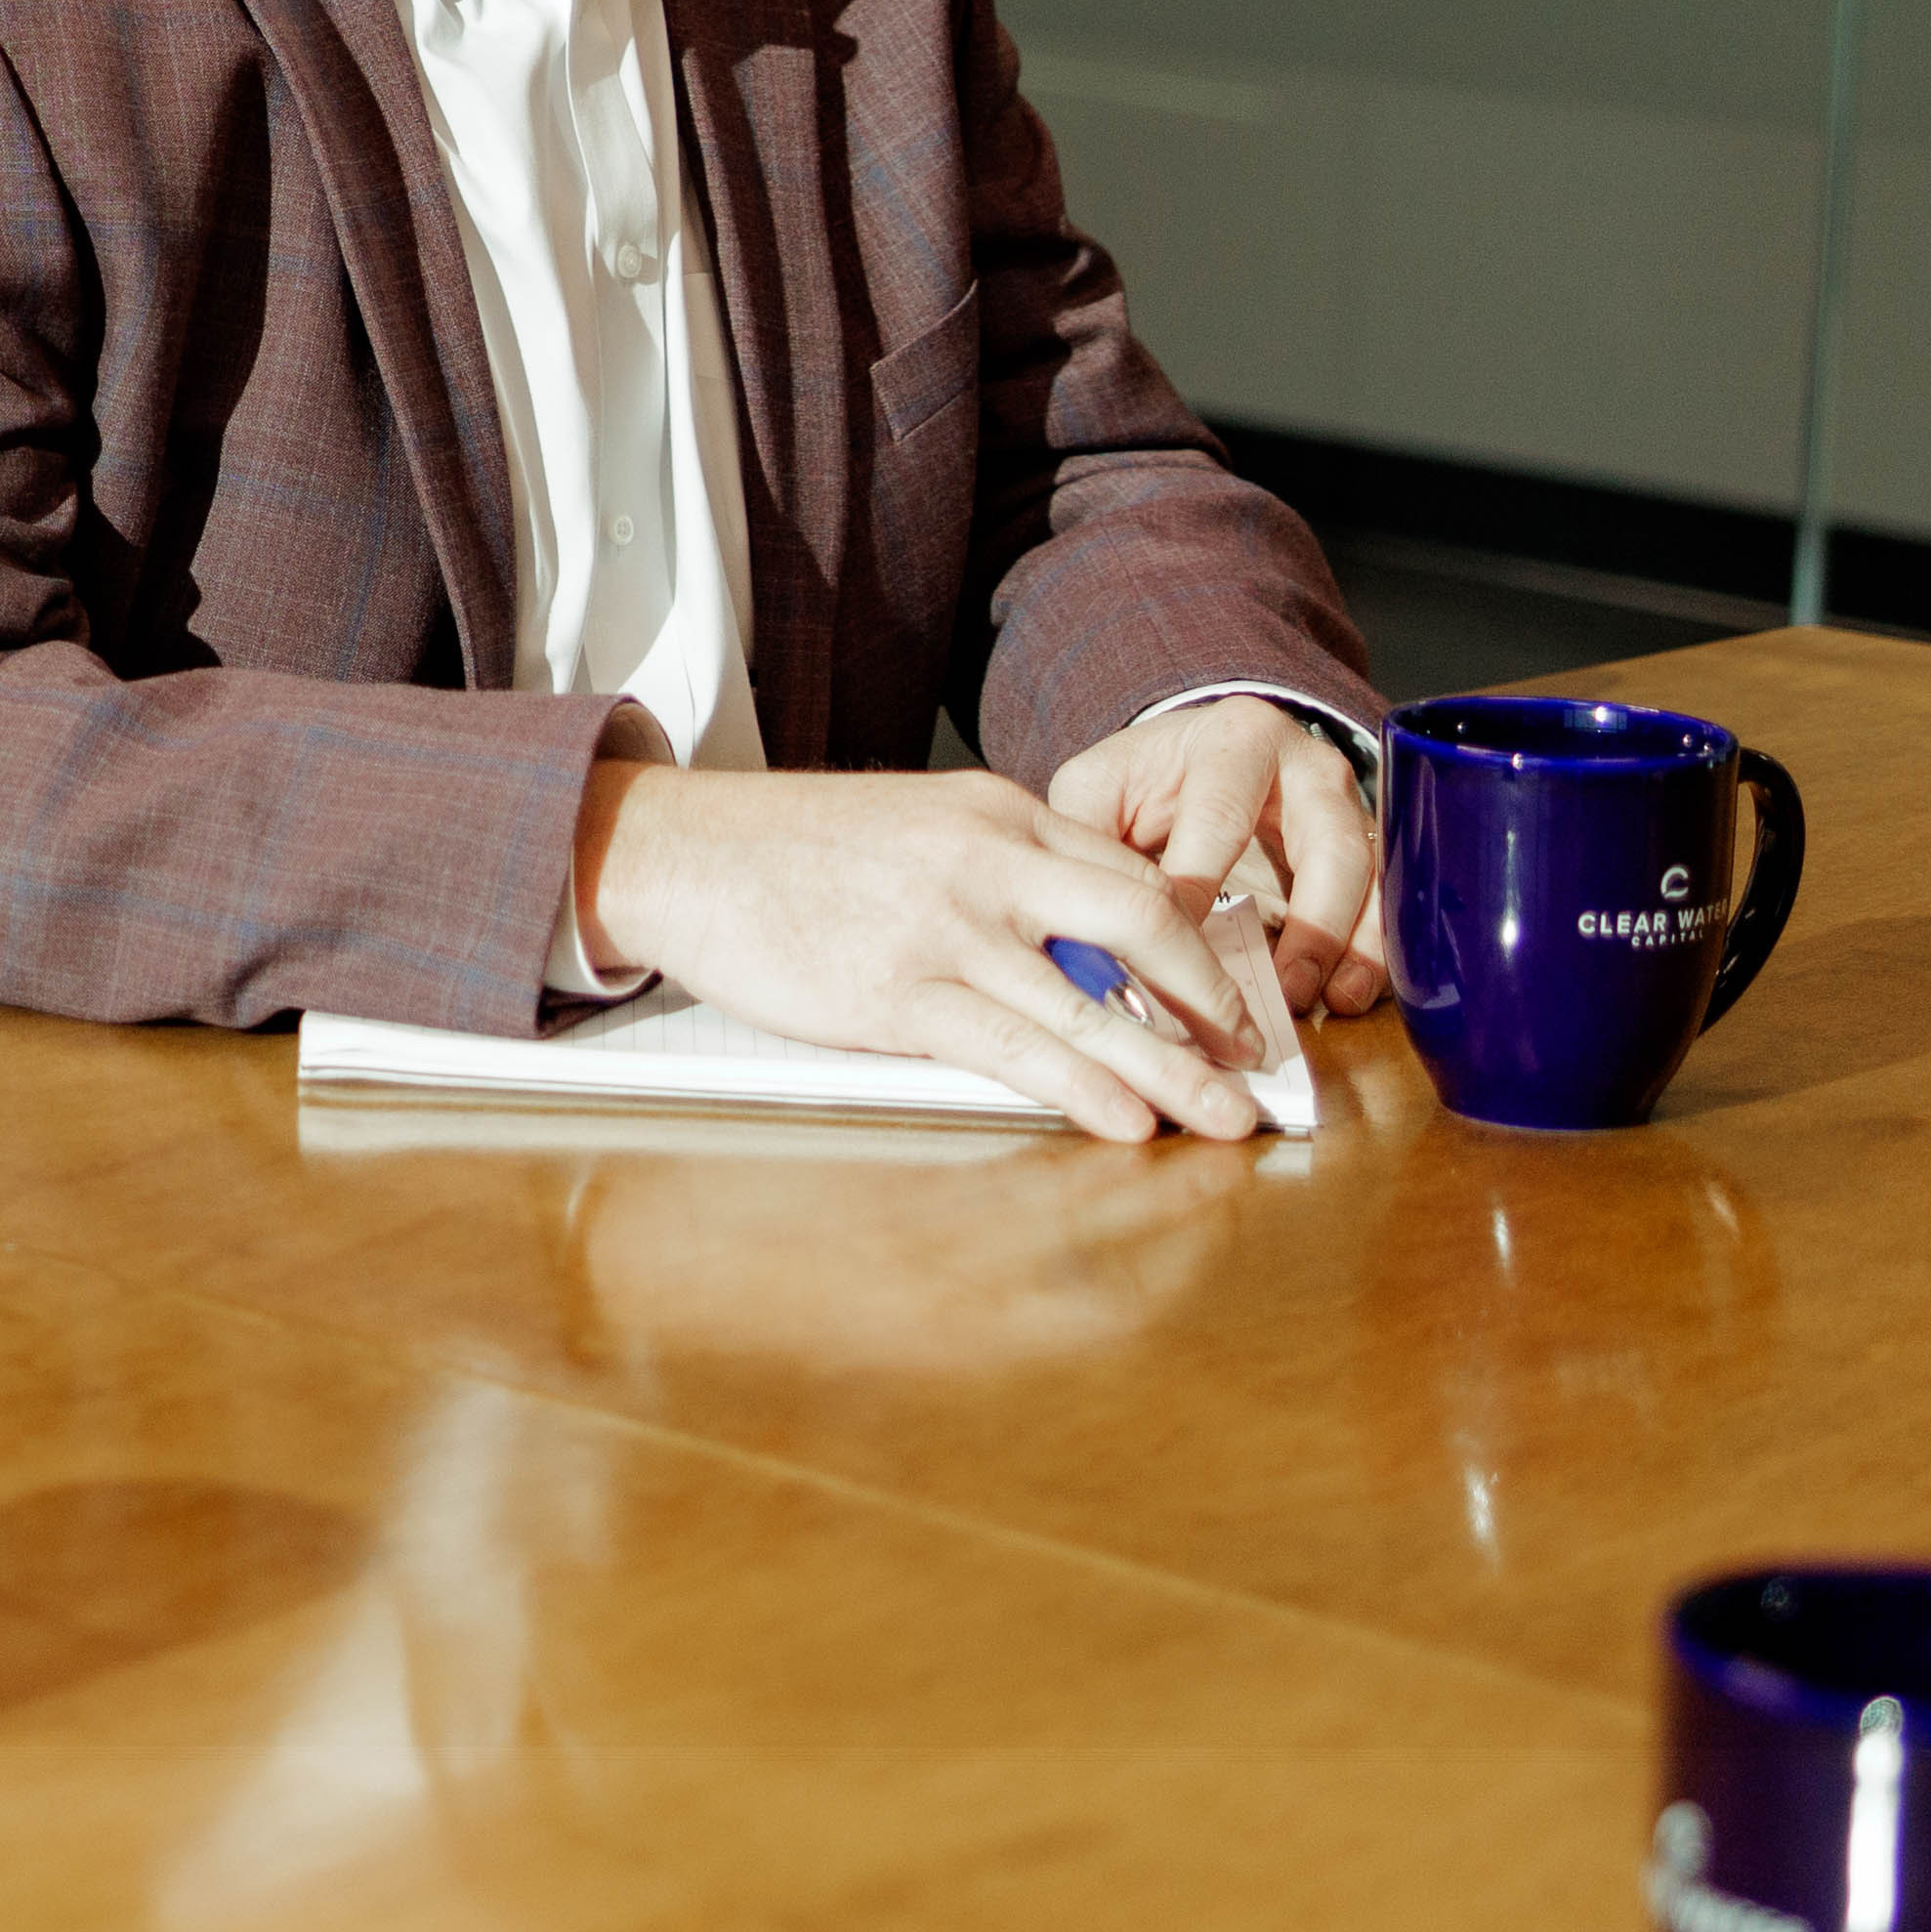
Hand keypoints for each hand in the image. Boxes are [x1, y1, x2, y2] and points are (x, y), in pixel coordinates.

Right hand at [574, 758, 1281, 1142]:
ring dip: (1170, 1065)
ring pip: (1090, 997)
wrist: (679, 850)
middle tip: (1251, 1054)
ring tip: (1223, 1117)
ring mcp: (945, 924)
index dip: (1194, 938)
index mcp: (997, 810)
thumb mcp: (913, 825)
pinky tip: (1124, 1121)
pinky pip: (1013, 1043)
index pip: (1128, 868)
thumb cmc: (787, 849)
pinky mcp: (898, 990)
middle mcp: (987, 858)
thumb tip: (1069, 936)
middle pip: (1142, 918)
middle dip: (1211, 993)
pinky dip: (1081, 1085)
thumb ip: (994, 867)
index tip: (1233, 991)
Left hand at [1034, 692, 1388, 1018]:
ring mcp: (1348, 807)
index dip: (1199, 887)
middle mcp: (1307, 766)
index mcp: (1235, 739)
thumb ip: (1087, 838)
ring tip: (1328, 1002)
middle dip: (1309, 923)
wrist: (1201, 760)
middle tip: (1281, 988)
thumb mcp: (1101, 789)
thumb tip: (1079, 915)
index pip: (1221, 818)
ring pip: (1370, 876)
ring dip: (1352, 945)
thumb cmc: (1147, 781)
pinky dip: (1375, 953)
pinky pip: (1389, 902)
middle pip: (1326, 843)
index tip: (1174, 950)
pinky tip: (1350, 996)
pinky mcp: (1368, 850)